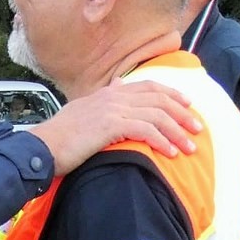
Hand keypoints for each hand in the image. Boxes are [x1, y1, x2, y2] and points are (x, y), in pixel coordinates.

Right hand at [27, 79, 200, 176]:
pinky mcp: (110, 125)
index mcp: (107, 93)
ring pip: (156, 115)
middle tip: (198, 128)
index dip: (171, 94)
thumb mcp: (82, 112)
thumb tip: (118, 86)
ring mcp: (112, 109)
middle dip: (182, 113)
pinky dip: (161, 141)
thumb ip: (103, 101)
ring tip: (190, 147)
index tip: (188, 105)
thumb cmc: (59, 137)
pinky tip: (170, 153)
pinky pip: (145, 130)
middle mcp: (112, 96)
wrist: (41, 147)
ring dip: (177, 132)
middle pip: (158, 98)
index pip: (147, 87)